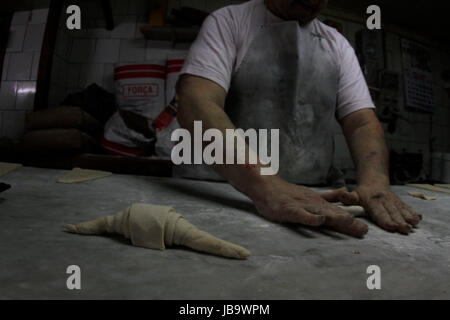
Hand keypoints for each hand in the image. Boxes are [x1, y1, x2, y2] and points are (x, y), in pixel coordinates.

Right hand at [249, 176, 367, 237]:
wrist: (267, 185)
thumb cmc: (288, 193)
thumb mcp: (311, 193)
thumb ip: (328, 195)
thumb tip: (345, 192)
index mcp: (319, 201)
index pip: (337, 212)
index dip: (351, 220)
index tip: (365, 229)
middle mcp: (313, 203)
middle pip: (332, 214)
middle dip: (348, 222)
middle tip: (363, 230)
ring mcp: (301, 206)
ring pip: (320, 212)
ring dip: (335, 218)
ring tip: (349, 222)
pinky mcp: (289, 210)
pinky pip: (301, 214)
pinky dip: (310, 217)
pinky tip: (319, 221)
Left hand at [321, 184, 421, 233]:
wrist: (374, 182)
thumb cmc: (362, 193)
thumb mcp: (354, 195)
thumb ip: (347, 197)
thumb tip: (341, 194)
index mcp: (373, 202)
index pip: (379, 212)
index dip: (385, 219)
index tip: (392, 226)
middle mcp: (384, 202)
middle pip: (392, 213)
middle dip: (399, 221)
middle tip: (405, 229)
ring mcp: (393, 202)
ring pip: (401, 210)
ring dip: (408, 217)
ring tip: (413, 225)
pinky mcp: (399, 202)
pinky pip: (406, 207)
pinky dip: (413, 212)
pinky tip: (418, 218)